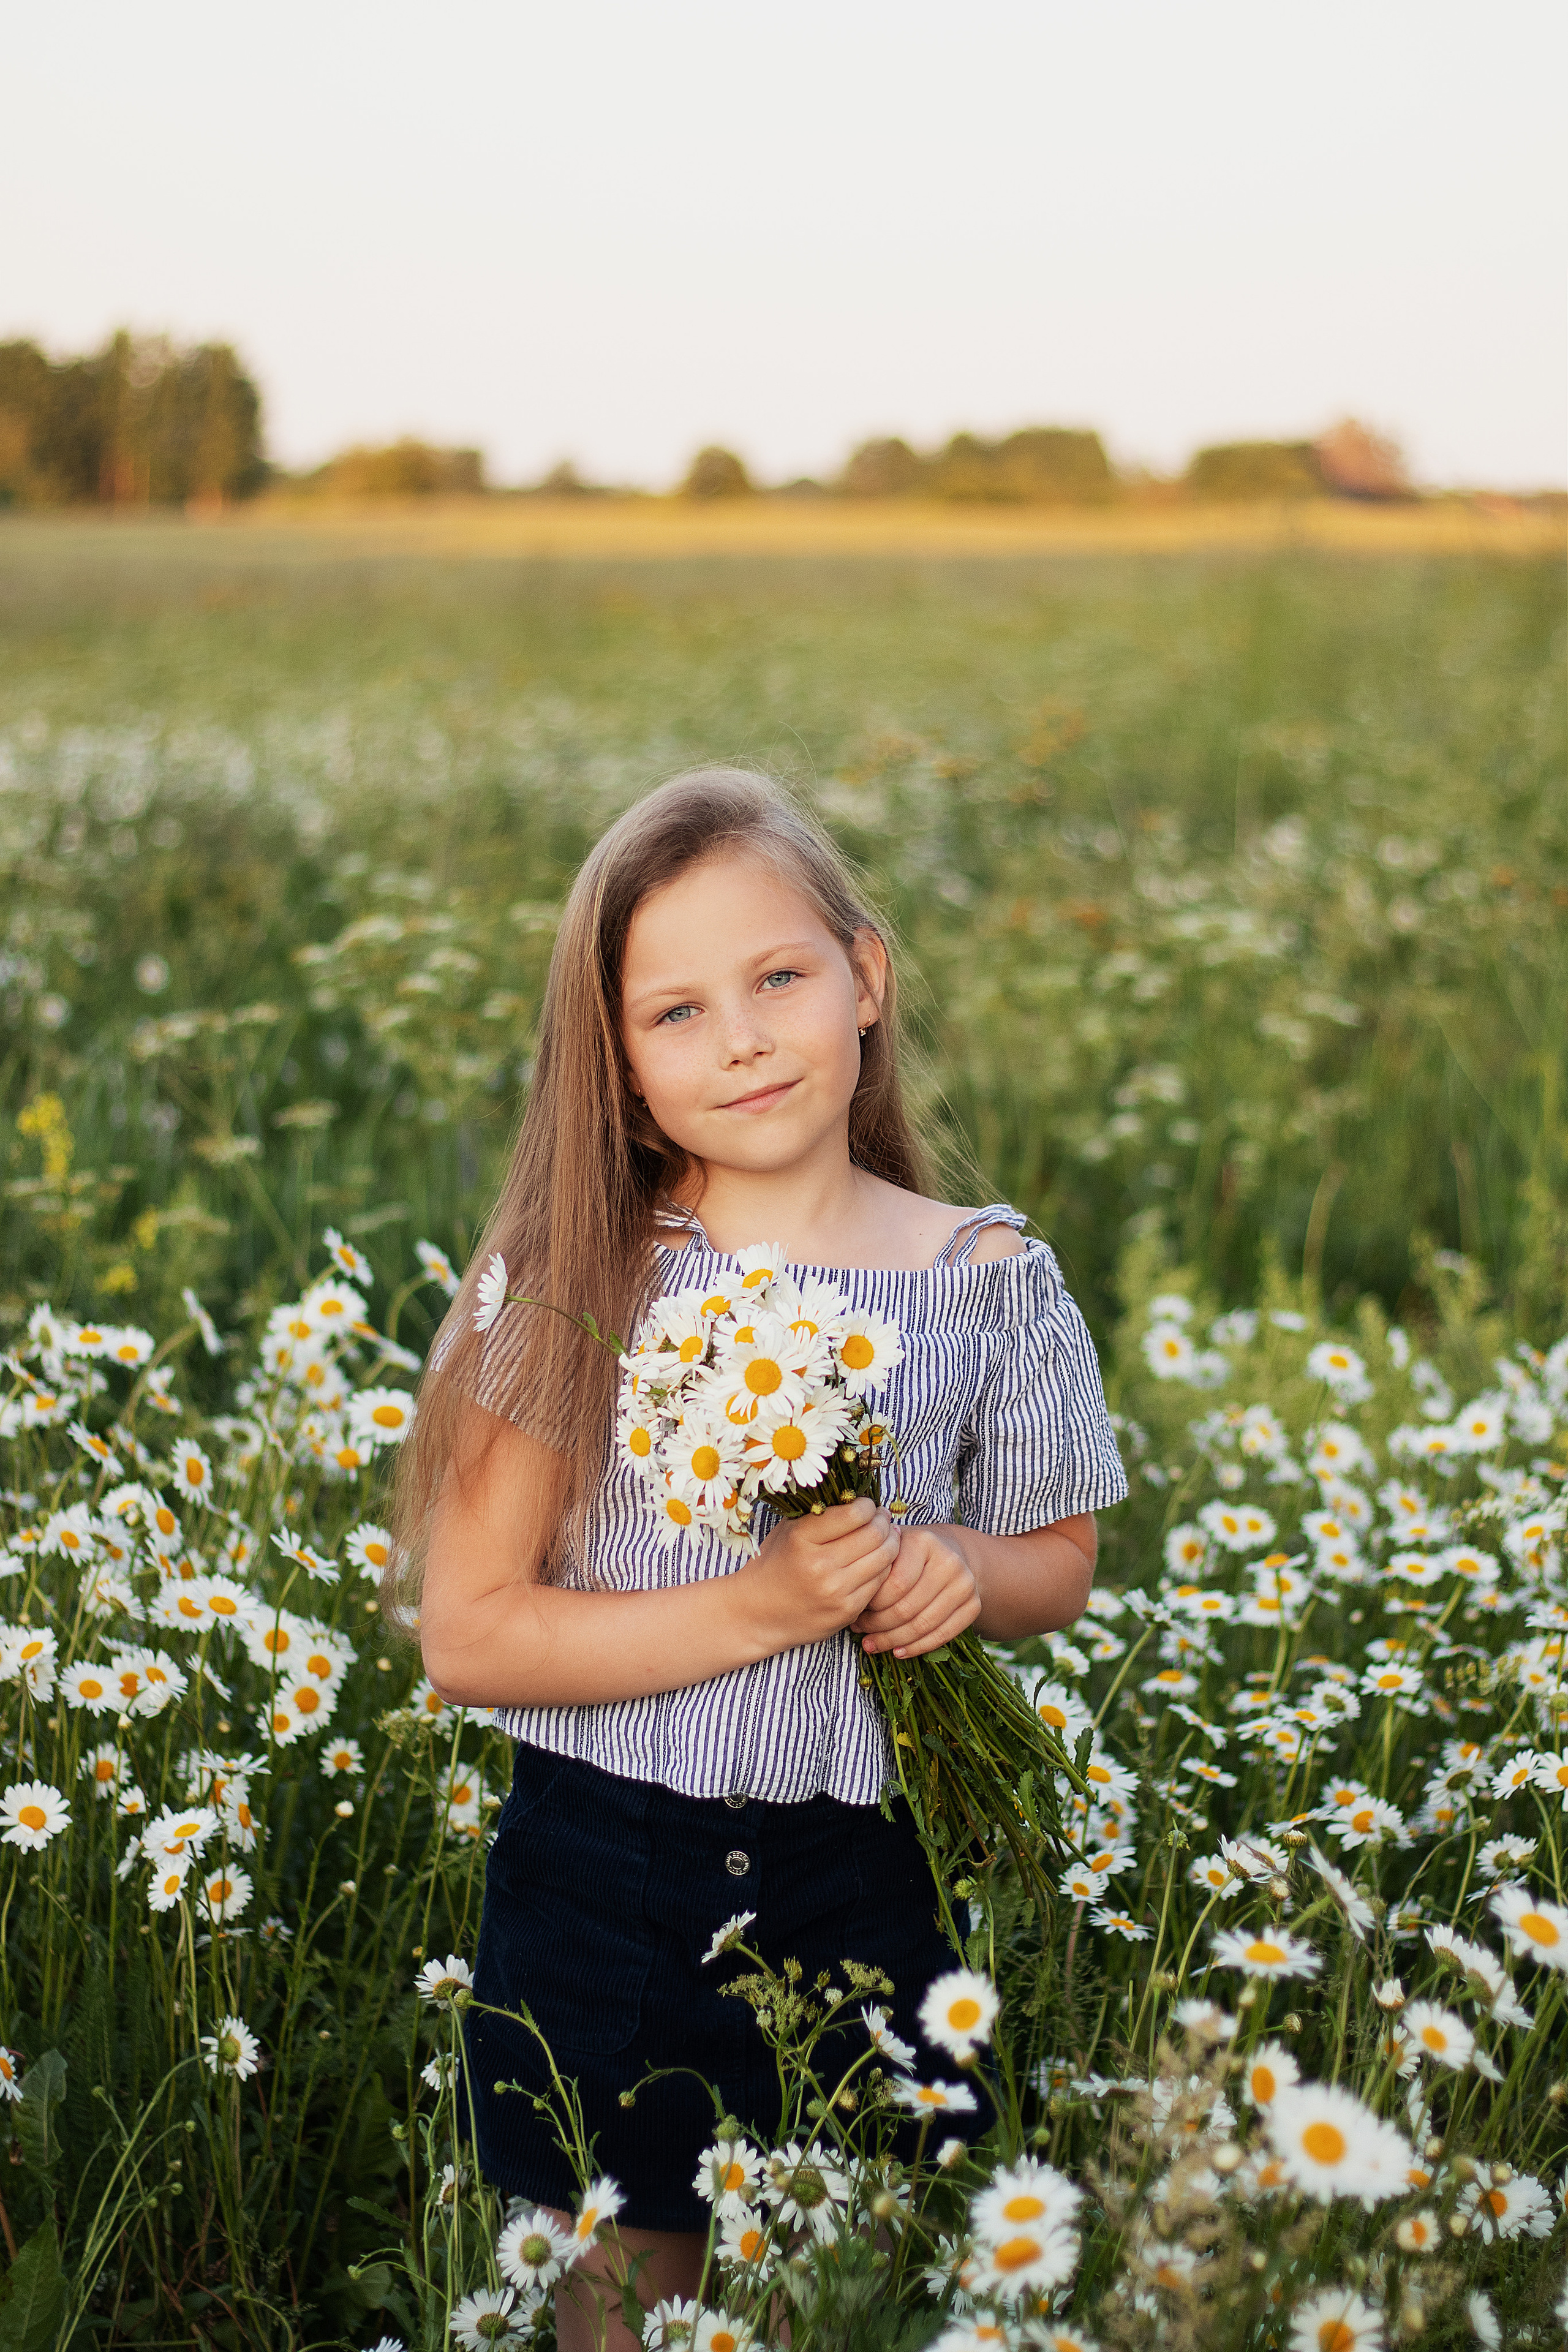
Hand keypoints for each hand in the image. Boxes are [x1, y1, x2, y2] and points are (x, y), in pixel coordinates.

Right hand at [744, 1497, 901, 1651]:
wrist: (758, 1614)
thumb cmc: (774, 1565)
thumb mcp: (787, 1531)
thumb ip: (818, 1513)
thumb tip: (857, 1497)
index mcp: (802, 1538)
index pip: (854, 1514)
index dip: (867, 1505)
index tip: (866, 1505)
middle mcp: (819, 1565)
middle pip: (874, 1534)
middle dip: (883, 1521)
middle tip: (882, 1518)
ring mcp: (835, 1590)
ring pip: (884, 1558)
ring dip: (890, 1542)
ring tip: (887, 1536)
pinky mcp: (847, 1610)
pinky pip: (880, 1582)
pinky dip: (884, 1568)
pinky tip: (878, 1561)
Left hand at [852, 1523, 980, 1658]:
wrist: (953, 1553)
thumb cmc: (909, 1553)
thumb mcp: (890, 1548)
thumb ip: (874, 1565)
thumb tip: (850, 1596)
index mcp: (924, 1542)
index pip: (895, 1584)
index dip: (872, 1603)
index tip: (855, 1610)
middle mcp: (950, 1561)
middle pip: (907, 1608)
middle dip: (878, 1625)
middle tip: (859, 1631)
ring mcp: (965, 1585)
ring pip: (923, 1625)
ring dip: (893, 1640)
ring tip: (871, 1643)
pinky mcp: (974, 1606)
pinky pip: (943, 1636)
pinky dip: (917, 1648)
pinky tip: (897, 1651)